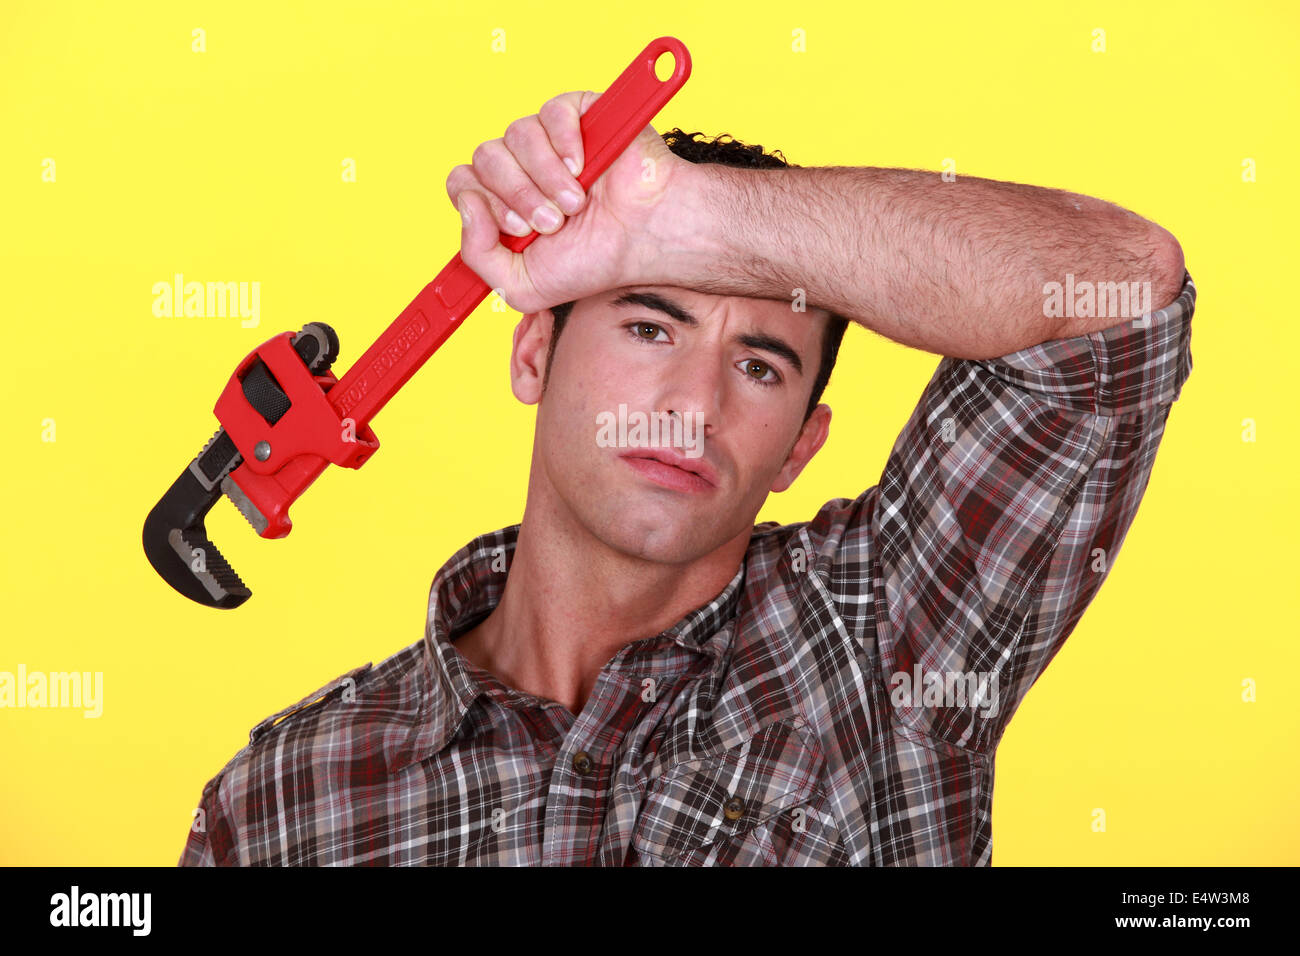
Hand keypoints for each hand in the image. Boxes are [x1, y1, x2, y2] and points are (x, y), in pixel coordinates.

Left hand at [446, 90, 693, 314]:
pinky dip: (564, 144)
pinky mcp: (577, 114)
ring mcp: (548, 139)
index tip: (522, 231)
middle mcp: (520, 166)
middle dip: (519, 196)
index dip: (485, 206)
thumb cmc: (592, 261)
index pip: (464, 184)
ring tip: (576, 203)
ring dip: (545, 177)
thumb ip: (476, 257)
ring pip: (515, 135)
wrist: (645, 239)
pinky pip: (550, 114)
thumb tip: (467, 205)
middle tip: (554, 223)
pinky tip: (583, 169)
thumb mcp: (521, 286)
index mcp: (503, 200)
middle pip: (485, 158)